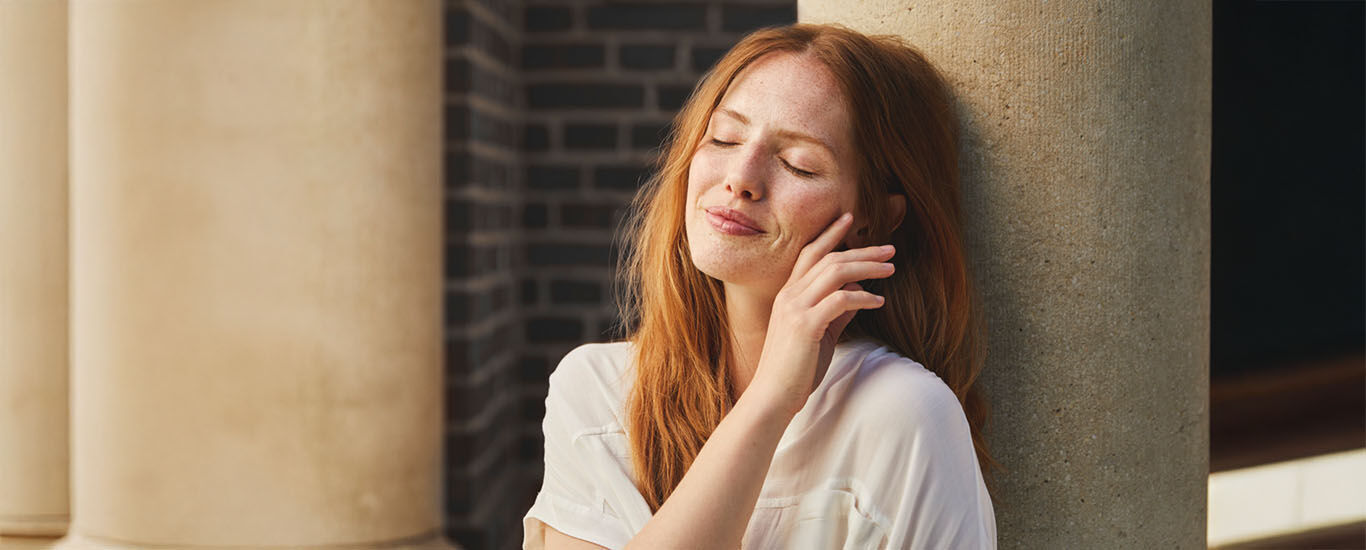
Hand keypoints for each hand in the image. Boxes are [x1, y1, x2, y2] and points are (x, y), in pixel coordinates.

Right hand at [747, 212, 895, 416]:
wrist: (772, 395)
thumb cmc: (795, 369)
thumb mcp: (818, 334)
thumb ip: (836, 313)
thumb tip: (858, 295)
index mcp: (788, 294)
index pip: (810, 253)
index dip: (830, 234)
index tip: (850, 218)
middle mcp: (789, 295)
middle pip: (829, 258)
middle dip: (862, 250)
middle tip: (889, 247)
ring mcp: (796, 308)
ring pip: (835, 272)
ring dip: (867, 267)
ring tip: (890, 268)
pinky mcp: (806, 324)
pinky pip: (840, 300)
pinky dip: (863, 297)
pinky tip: (879, 300)